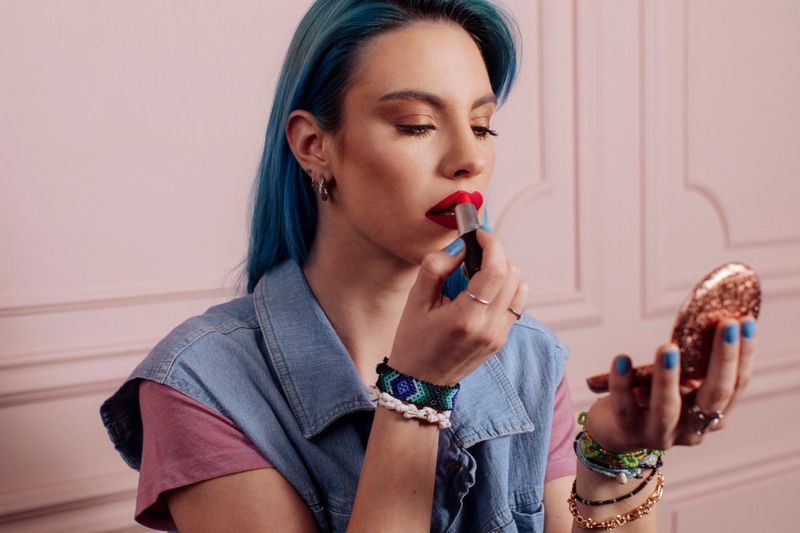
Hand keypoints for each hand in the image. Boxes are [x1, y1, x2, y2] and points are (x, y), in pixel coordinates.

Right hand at [388, 229, 529, 385]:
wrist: (421, 383)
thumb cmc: (414, 342)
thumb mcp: (415, 301)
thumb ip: (436, 267)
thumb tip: (460, 246)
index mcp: (466, 318)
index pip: (496, 270)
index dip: (491, 244)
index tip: (478, 233)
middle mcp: (489, 328)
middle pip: (512, 275)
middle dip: (495, 255)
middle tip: (472, 253)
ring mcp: (499, 336)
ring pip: (519, 288)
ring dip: (503, 272)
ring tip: (477, 274)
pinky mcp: (502, 340)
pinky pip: (516, 304)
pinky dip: (505, 289)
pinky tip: (482, 292)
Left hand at [584, 316, 756, 451]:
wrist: (616, 431)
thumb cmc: (651, 397)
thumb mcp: (678, 382)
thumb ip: (690, 362)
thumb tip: (705, 316)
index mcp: (714, 414)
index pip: (737, 384)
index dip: (744, 354)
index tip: (746, 322)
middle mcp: (694, 429)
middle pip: (715, 395)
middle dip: (723, 358)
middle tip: (725, 323)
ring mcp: (661, 434)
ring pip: (667, 408)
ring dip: (668, 376)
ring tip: (667, 346)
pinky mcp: (628, 432)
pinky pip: (625, 406)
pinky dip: (622, 382)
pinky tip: (621, 359)